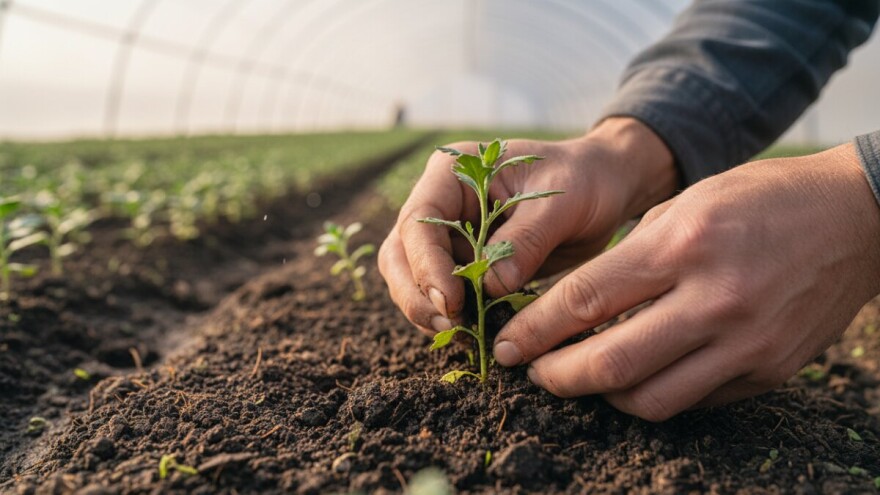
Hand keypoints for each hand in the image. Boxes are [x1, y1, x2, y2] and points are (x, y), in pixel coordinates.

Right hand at [378, 118, 677, 333]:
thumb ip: (525, 240)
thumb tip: (490, 287)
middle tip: (449, 326)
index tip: (452, 301)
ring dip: (428, 311)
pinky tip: (474, 336)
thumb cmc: (582, 181)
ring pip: (411, 279)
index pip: (419, 221)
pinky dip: (451, 318)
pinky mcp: (463, 265)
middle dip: (417, 294)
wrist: (602, 188)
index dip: (427, 265)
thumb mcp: (561, 202)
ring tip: (462, 336)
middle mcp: (439, 204)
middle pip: (400, 254)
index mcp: (452, 173)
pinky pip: (442, 295)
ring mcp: (447, 236)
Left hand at [493, 143, 879, 420]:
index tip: (508, 344)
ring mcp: (747, 343)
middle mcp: (714, 300)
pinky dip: (654, 392)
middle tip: (534, 372)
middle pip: (610, 363)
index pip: (586, 300)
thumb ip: (630, 257)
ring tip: (584, 375)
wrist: (855, 218)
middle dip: (557, 376)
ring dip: (603, 394)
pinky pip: (693, 400)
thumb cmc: (760, 199)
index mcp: (683, 246)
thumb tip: (577, 306)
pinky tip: (640, 373)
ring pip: (649, 399)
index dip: (536, 329)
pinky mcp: (769, 371)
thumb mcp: (686, 203)